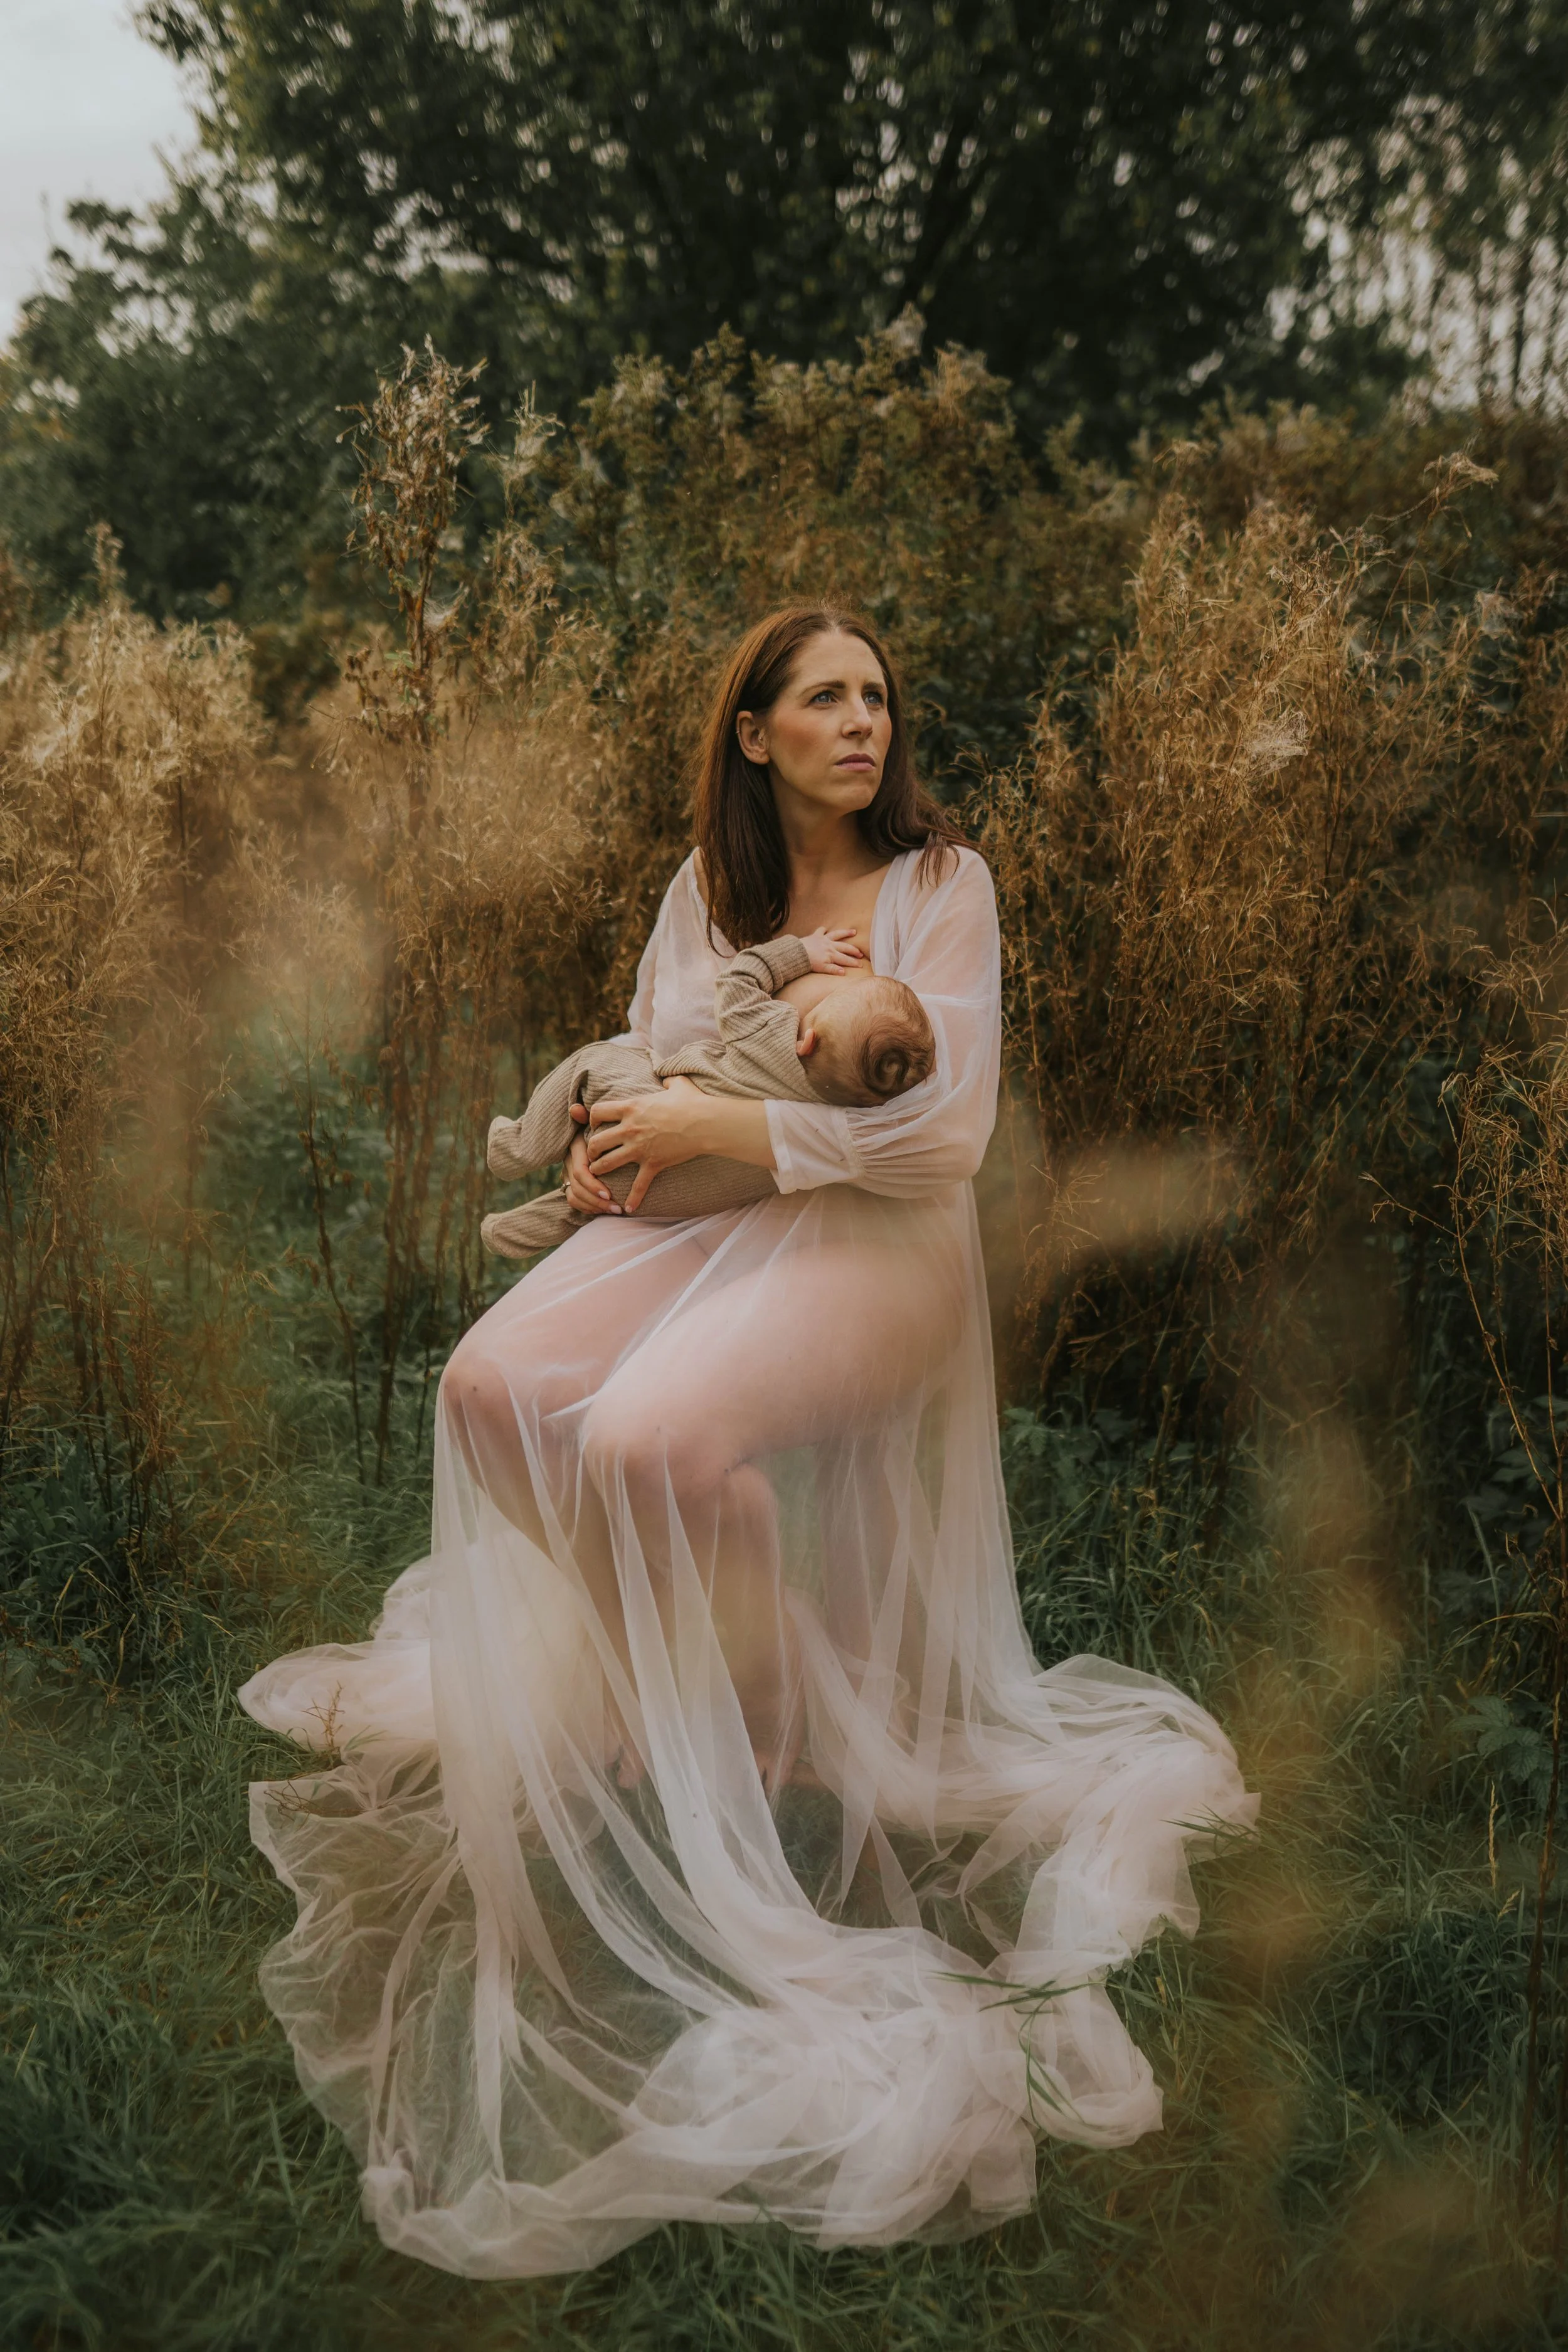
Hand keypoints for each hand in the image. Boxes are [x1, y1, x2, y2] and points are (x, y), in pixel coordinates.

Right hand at [563, 1104, 618, 1215]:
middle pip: (577, 1188)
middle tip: (617, 1208)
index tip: (609, 1193)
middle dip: (597, 1201)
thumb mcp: (591, 1119)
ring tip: (616, 1211)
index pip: (580, 1172)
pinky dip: (588, 1208)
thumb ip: (584, 1117)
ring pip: (575, 1197)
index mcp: (574, 1149)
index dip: (593, 1185)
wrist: (588, 1133)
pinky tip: (605, 1211)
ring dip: (594, 1207)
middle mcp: (569, 1163)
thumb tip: (575, 1108)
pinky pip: (575, 1201)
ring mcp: (568, 1174)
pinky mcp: (571, 1183)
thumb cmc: (597, 1125)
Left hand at [585, 1076, 708, 1213]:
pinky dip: (633, 1198)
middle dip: (591, 1149)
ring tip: (598, 1174)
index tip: (595, 1124)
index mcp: (632, 1107)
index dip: (592, 1118)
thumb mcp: (678, 1085)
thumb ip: (668, 1081)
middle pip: (596, 1141)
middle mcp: (630, 1128)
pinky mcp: (653, 1163)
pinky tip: (629, 1208)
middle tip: (592, 1153)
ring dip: (600, 1169)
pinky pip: (638, 1185)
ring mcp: (640, 1148)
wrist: (706, 1123)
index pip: (598, 1111)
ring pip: (607, 1163)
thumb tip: (667, 1080)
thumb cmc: (693, 1102)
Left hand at [800, 926, 865, 974]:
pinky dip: (824, 929)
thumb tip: (844, 972)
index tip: (861, 964)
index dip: (854, 962)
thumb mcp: (822, 968)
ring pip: (837, 935)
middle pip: (845, 947)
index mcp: (832, 955)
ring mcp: (824, 939)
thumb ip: (833, 970)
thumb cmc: (809, 963)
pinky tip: (826, 928)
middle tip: (861, 953)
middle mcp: (830, 946)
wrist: (797, 953)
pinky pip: (821, 930)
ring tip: (853, 932)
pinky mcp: (816, 935)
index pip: (845, 959)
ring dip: (845, 933)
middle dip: (854, 950)